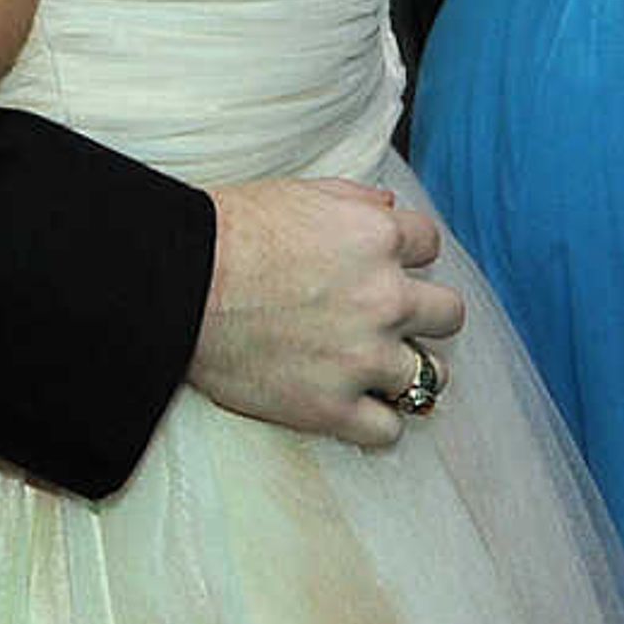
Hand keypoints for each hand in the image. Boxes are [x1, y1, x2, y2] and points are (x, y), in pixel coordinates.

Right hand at [188, 177, 471, 449]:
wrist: (175, 286)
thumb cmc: (225, 232)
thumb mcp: (296, 192)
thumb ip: (353, 200)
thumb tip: (390, 210)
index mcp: (378, 239)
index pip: (430, 245)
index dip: (404, 257)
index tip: (379, 267)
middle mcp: (384, 298)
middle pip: (449, 315)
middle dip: (423, 315)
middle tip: (388, 320)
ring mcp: (363, 357)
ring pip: (431, 377)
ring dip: (408, 372)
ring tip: (376, 369)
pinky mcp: (332, 407)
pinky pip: (389, 430)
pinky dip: (375, 422)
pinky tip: (352, 406)